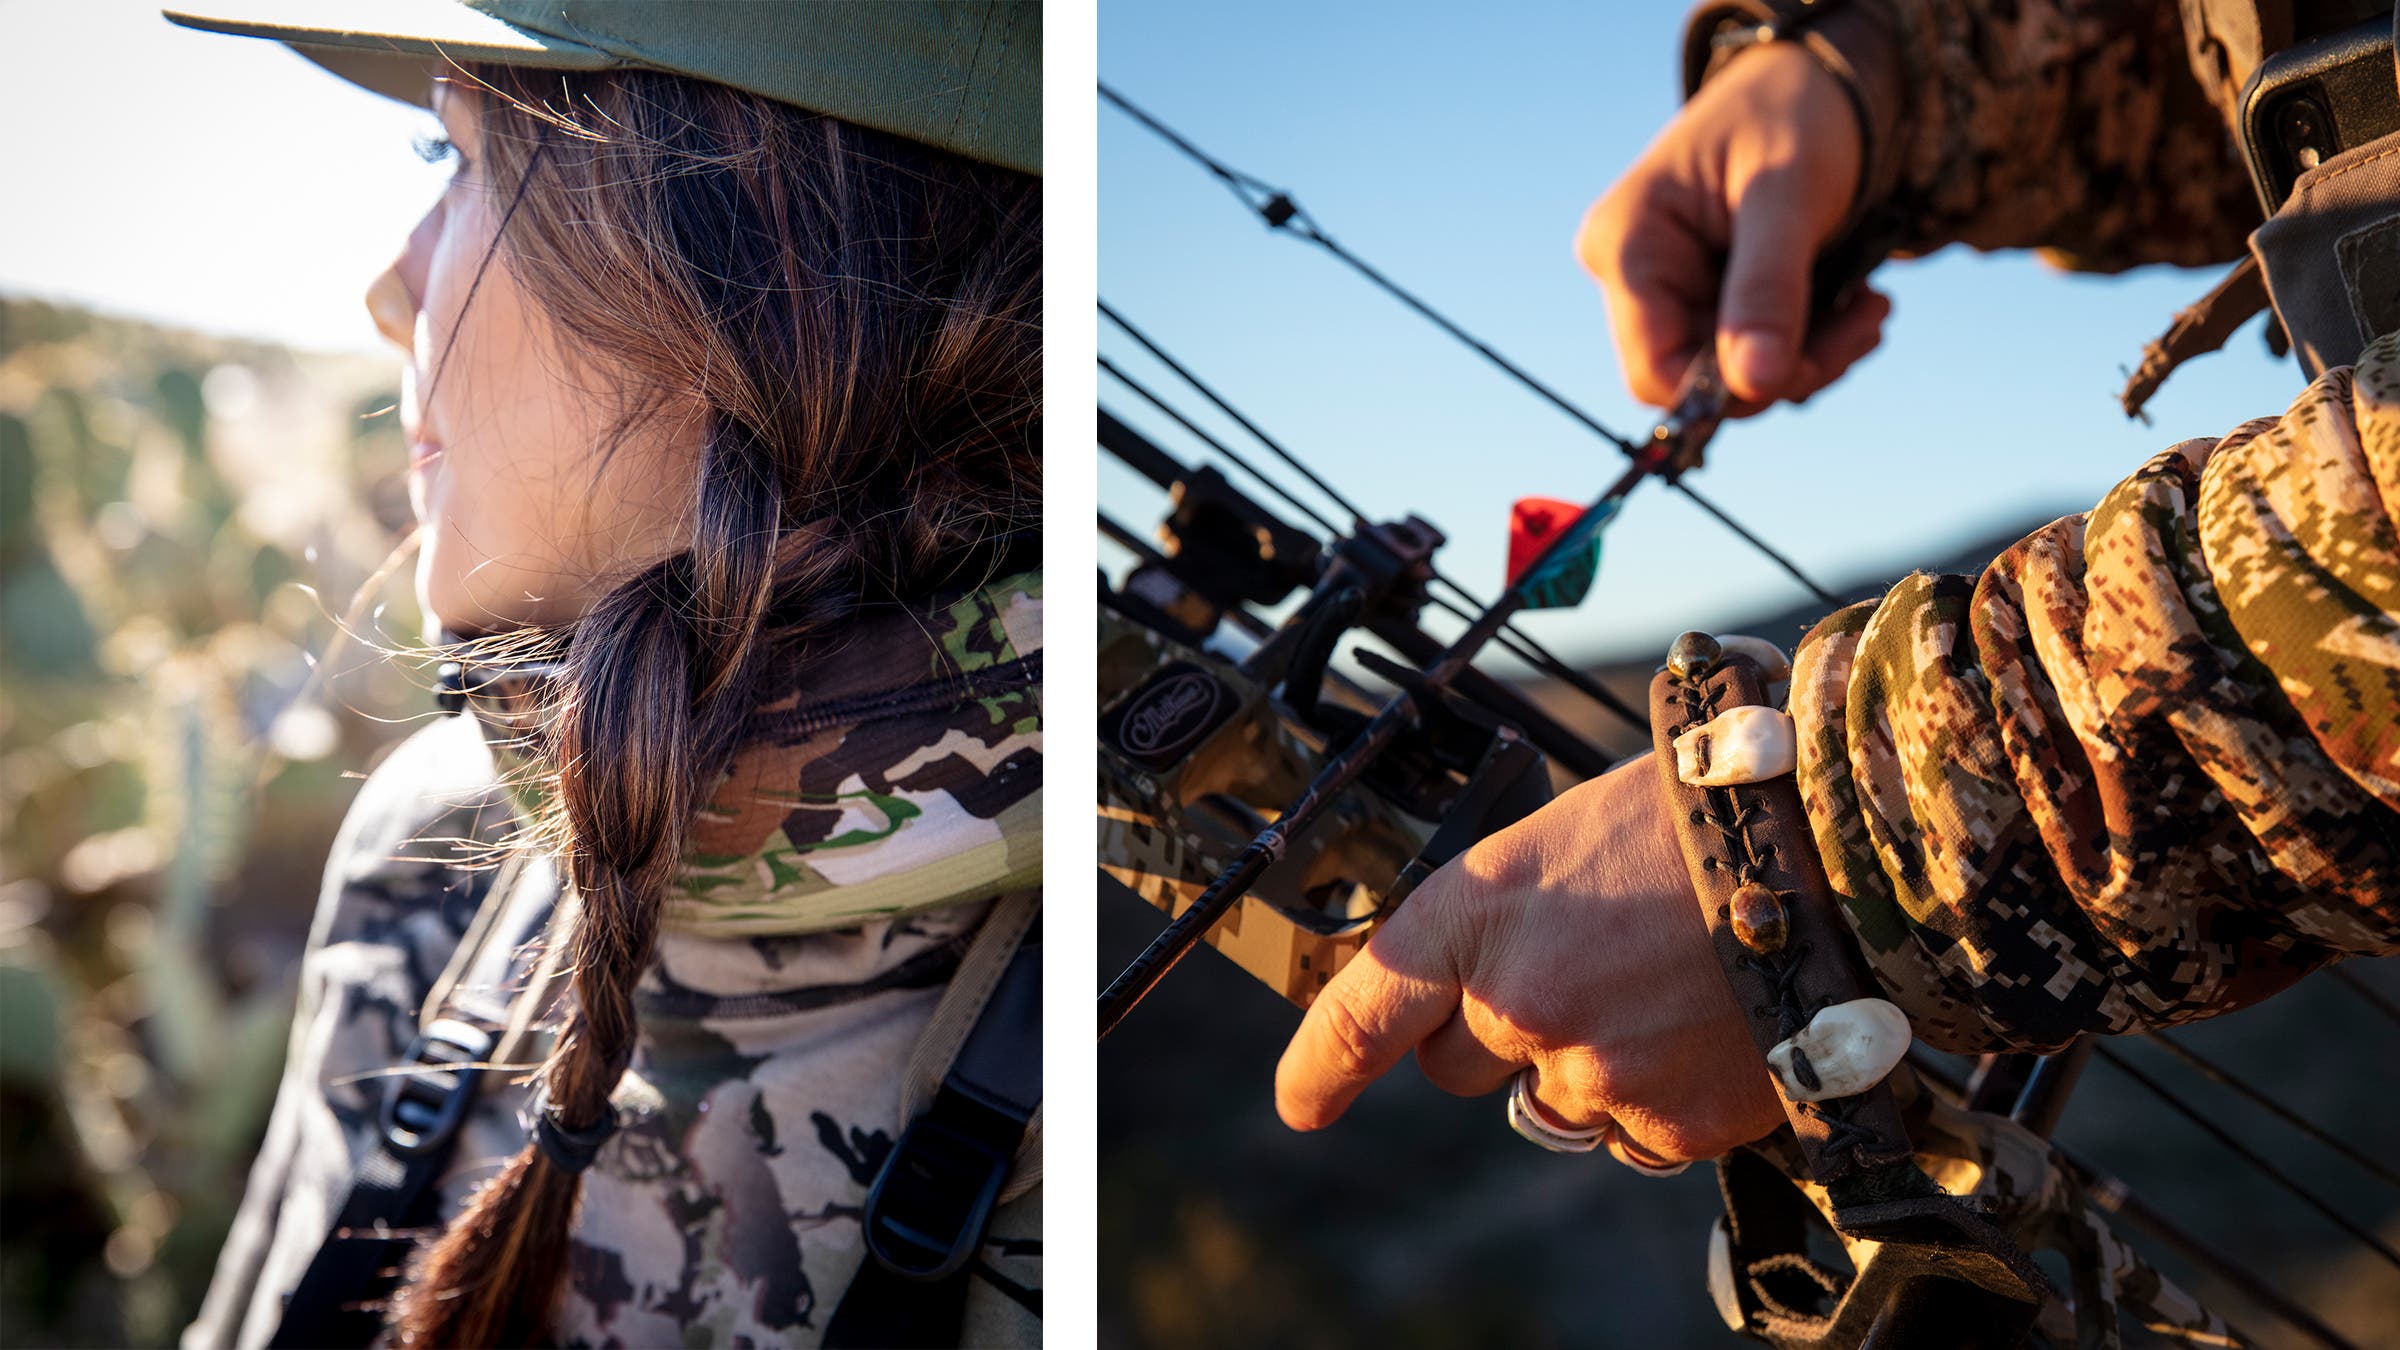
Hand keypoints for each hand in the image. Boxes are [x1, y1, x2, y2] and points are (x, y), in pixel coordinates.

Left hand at [1274, 754, 1785, 1166]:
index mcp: (1477, 914)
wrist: (1831, 844)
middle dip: (1498, 1032)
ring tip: (1667, 980)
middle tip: (1583, 967)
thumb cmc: (1691, 815)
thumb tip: (1479, 997)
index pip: (1363, 1012)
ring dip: (1592, 1059)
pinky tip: (1709, 1022)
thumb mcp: (1557, 840)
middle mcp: (1518, 1004)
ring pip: (1556, 1099)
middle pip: (1458, 1066)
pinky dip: (1666, 1091)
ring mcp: (1594, 1072)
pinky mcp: (1671, 1123)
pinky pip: (1638, 1130)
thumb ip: (1500, 925)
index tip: (1301, 1104)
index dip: (1320, 1068)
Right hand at [1575, 42, 1890, 412]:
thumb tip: (1755, 384)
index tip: (1813, 364)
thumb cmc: (1792, 116)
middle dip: (1789, 366)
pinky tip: (1851, 303)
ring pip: (1732, 374)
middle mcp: (1632, 273)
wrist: (1811, 88)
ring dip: (1812, 355)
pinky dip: (1810, 341)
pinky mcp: (1705, 296)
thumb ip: (1768, 288)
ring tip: (1868, 307)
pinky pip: (1751, 352)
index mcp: (1629, 244)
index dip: (1729, 389)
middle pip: (1698, 377)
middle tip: (1866, 322)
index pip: (1654, 369)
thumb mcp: (1787, 196)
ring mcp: (1668, 288)